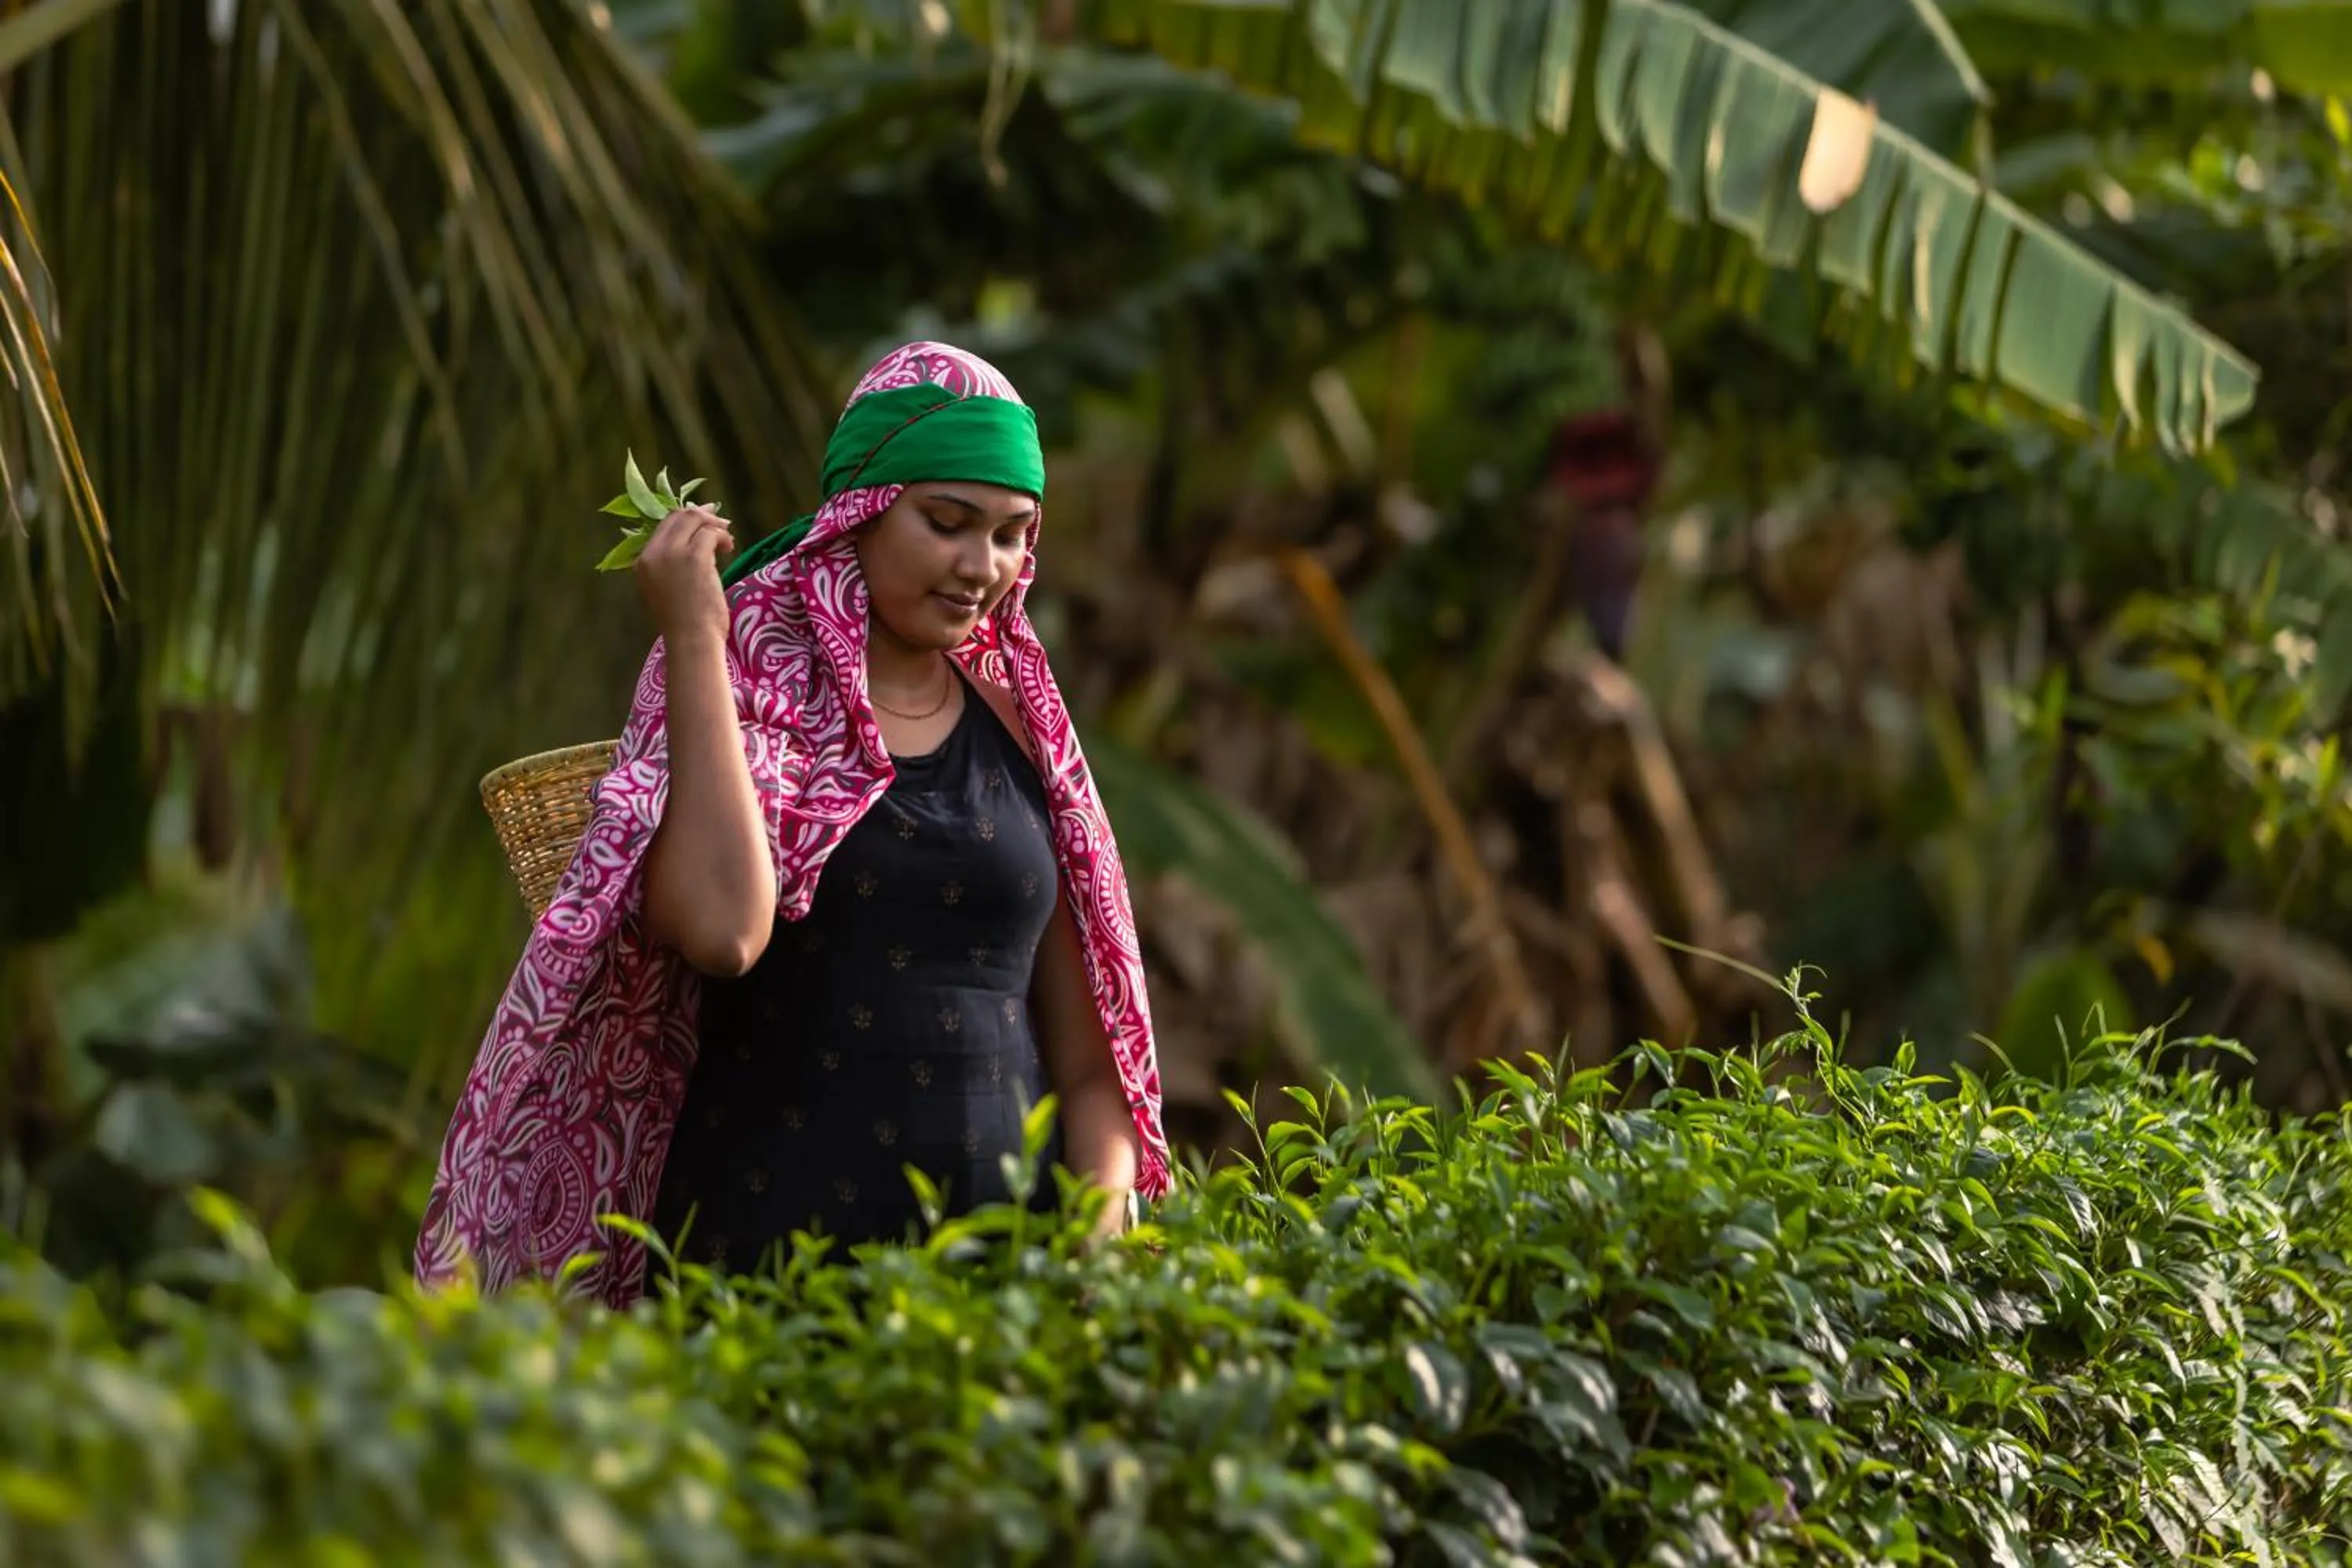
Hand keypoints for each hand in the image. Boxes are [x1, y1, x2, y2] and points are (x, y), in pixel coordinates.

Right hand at [633, 505, 733, 645]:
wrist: (691, 639)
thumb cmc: (683, 622)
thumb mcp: (667, 588)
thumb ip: (672, 564)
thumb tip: (695, 541)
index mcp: (643, 561)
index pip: (664, 526)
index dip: (686, 519)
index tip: (703, 519)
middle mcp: (654, 553)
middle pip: (678, 517)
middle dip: (702, 515)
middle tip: (721, 523)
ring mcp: (673, 553)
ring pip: (695, 520)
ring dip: (715, 526)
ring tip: (727, 541)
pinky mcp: (695, 557)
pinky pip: (710, 533)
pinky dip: (722, 537)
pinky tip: (729, 548)